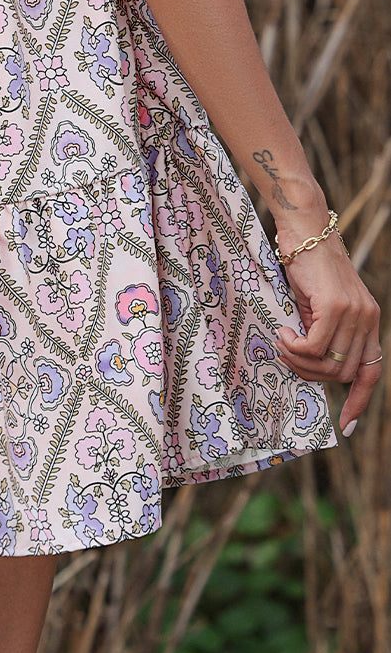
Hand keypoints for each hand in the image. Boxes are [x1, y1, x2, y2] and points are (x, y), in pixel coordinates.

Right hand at [272, 223, 381, 433]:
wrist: (304, 228)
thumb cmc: (304, 264)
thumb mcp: (316, 305)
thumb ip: (320, 332)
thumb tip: (308, 366)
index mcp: (367, 321)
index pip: (370, 371)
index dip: (359, 400)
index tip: (345, 424)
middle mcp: (368, 319)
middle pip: (342, 372)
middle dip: (310, 373)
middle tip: (286, 355)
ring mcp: (355, 313)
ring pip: (328, 362)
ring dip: (298, 359)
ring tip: (281, 341)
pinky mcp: (336, 306)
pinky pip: (315, 346)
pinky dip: (294, 346)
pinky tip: (282, 332)